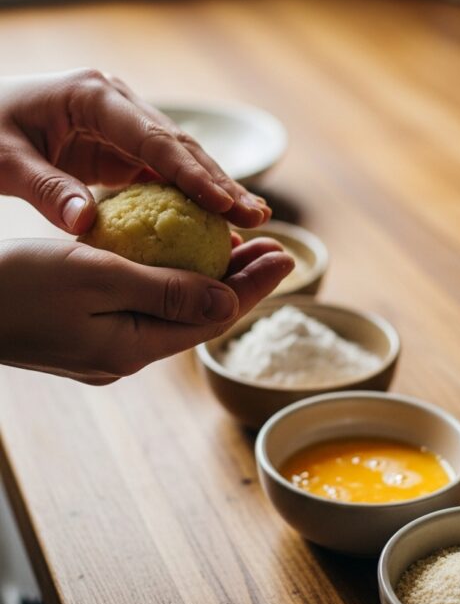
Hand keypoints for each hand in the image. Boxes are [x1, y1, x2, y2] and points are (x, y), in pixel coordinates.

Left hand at [0, 69, 271, 233]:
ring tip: (251, 218)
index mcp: (92, 96)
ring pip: (178, 156)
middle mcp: (115, 101)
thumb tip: (85, 224)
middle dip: (219, 182)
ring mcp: (121, 121)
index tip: (226, 205)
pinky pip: (161, 170)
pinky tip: (214, 218)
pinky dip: (188, 194)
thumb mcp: (2, 162)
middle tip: (257, 218)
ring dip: (213, 188)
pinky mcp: (118, 142)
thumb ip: (44, 190)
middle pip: (178, 145)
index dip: (194, 175)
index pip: (154, 139)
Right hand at [0, 237, 293, 383]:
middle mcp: (123, 356)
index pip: (210, 319)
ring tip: (242, 250)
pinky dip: (170, 280)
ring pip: (172, 311)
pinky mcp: (83, 331)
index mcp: (131, 349)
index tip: (288, 256)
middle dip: (240, 283)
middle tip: (278, 248)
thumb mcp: (96, 278)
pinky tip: (178, 255)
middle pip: (197, 317)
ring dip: (208, 280)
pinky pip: (142, 306)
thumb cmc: (17, 284)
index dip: (253, 287)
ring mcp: (102, 347)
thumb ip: (165, 292)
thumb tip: (227, 304)